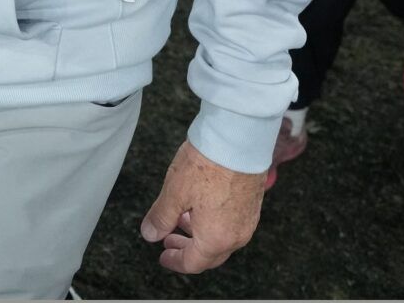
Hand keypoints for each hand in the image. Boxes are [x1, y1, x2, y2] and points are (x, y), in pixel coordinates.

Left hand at [140, 140, 265, 274]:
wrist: (239, 139)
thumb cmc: (208, 164)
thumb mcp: (174, 193)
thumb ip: (161, 217)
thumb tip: (150, 234)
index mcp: (216, 239)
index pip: (193, 263)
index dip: (175, 261)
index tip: (164, 257)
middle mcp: (236, 235)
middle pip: (209, 255)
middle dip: (187, 249)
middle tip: (169, 240)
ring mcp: (248, 220)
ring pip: (222, 239)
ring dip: (200, 234)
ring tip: (181, 219)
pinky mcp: (253, 204)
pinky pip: (232, 225)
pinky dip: (214, 223)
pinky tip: (201, 206)